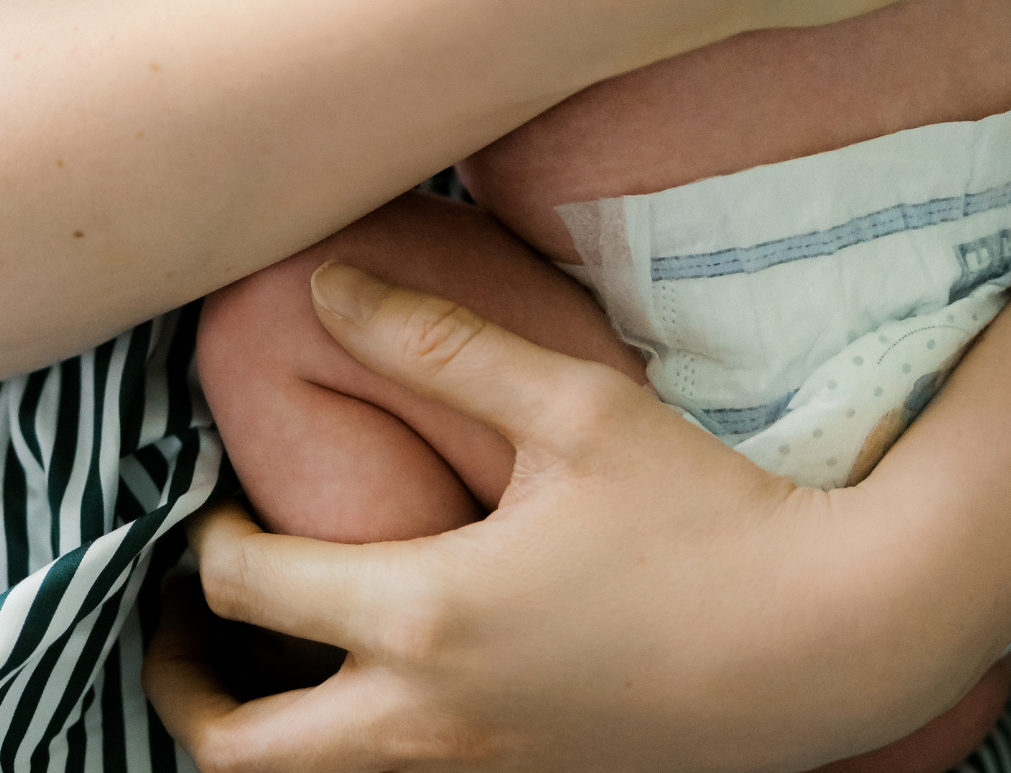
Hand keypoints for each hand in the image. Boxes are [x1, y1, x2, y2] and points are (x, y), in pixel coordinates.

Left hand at [145, 266, 989, 771]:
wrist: (834, 639)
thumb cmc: (702, 510)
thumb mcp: (568, 405)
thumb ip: (435, 343)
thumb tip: (324, 284)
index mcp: (426, 617)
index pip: (247, 587)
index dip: (200, 538)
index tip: (205, 495)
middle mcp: (433, 723)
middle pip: (241, 755)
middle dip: (183, 691)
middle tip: (176, 622)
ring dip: (258, 735)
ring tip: (256, 657)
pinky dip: (347, 753)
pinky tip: (373, 677)